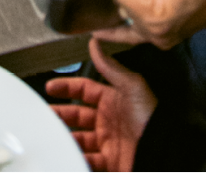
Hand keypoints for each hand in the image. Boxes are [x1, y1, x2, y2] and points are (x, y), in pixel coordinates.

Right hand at [46, 38, 156, 172]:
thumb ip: (110, 67)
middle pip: (77, 115)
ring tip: (51, 135)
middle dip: (60, 113)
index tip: (50, 86)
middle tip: (45, 114)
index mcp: (112, 99)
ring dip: (65, 136)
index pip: (84, 89)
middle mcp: (107, 119)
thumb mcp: (131, 86)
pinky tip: (67, 153)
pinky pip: (88, 159)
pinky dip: (76, 156)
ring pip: (79, 137)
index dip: (67, 87)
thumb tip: (95, 44)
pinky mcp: (109, 162)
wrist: (160, 151)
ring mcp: (107, 141)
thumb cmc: (149, 117)